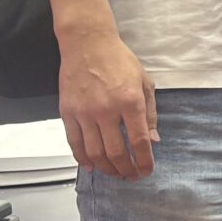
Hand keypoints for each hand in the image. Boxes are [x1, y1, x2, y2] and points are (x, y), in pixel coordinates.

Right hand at [58, 28, 155, 179]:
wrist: (88, 44)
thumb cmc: (119, 61)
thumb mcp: (145, 83)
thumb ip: (150, 114)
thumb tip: (153, 140)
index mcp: (130, 102)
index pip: (139, 141)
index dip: (144, 161)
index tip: (146, 170)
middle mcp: (107, 110)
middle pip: (116, 152)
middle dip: (126, 169)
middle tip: (131, 176)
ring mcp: (85, 112)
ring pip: (94, 152)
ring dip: (106, 168)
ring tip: (115, 173)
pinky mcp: (68, 112)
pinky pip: (74, 142)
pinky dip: (82, 158)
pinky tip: (91, 165)